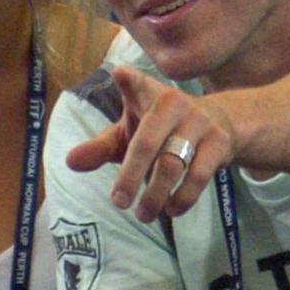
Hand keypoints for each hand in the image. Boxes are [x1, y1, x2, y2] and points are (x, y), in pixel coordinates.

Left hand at [65, 66, 233, 221]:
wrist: (220, 122)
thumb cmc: (160, 128)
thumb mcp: (128, 132)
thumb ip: (100, 147)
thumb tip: (70, 162)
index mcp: (145, 94)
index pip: (135, 84)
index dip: (129, 80)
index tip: (120, 73)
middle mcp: (173, 103)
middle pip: (146, 144)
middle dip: (130, 177)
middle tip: (118, 203)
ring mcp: (199, 121)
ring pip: (173, 163)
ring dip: (156, 194)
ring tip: (143, 215)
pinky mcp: (219, 142)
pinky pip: (199, 175)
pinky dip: (184, 197)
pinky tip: (170, 210)